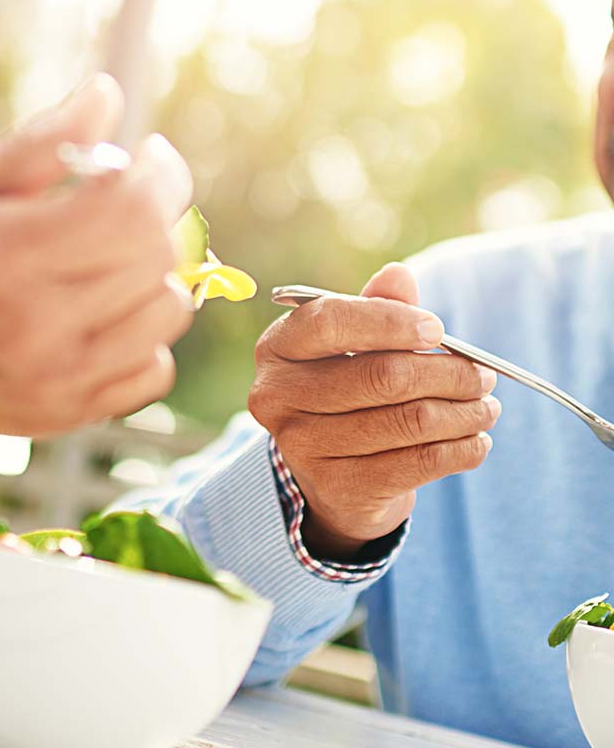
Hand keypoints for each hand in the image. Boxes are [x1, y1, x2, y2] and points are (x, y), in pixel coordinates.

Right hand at [0, 74, 194, 436]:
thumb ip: (33, 146)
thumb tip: (107, 94)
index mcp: (2, 257)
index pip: (132, 210)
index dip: (158, 172)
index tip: (147, 154)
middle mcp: (37, 328)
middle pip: (156, 258)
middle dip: (156, 213)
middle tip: (122, 198)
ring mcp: (55, 382)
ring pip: (166, 315)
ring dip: (153, 273)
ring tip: (108, 256)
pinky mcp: (61, 416)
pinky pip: (152, 372)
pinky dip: (144, 336)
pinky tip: (103, 313)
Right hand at [248, 263, 500, 559]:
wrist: (334, 476)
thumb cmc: (348, 391)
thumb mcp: (355, 344)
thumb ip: (376, 308)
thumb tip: (398, 275)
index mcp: (277, 348)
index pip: (329, 322)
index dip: (390, 322)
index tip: (438, 330)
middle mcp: (276, 396)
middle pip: (381, 375)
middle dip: (448, 373)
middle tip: (483, 376)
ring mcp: (301, 446)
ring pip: (408, 421)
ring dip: (463, 413)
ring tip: (486, 407)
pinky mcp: (335, 487)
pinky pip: (416, 463)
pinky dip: (460, 450)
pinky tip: (476, 441)